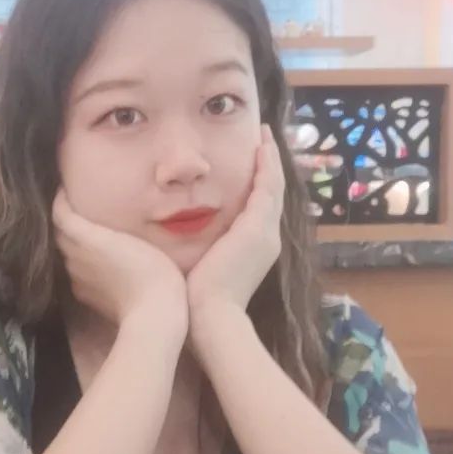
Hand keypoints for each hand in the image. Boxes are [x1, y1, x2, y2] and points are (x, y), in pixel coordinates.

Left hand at [53, 189, 187, 335]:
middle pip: (60, 233)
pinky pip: (75, 272)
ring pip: (66, 253)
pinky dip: (80, 262)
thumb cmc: (152, 270)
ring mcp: (77, 278)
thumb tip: (96, 218)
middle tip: (78, 208)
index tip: (67, 188)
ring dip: (72, 242)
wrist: (152, 315)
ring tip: (88, 233)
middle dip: (65, 220)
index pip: (60, 214)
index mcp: (85, 238)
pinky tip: (96, 262)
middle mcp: (74, 257)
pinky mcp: (84, 296)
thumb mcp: (136, 238)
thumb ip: (110, 226)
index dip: (60, 199)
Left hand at [186, 125, 283, 322]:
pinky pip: (268, 186)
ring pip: (274, 186)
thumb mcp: (200, 267)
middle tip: (265, 141)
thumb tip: (178, 238)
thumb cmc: (195, 300)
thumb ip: (198, 249)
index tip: (252, 164)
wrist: (209, 317)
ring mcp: (266, 232)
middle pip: (272, 194)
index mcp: (254, 249)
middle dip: (269, 167)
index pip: (260, 209)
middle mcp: (267, 238)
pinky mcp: (258, 226)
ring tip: (265, 136)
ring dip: (270, 159)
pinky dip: (267, 164)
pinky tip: (261, 145)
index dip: (258, 185)